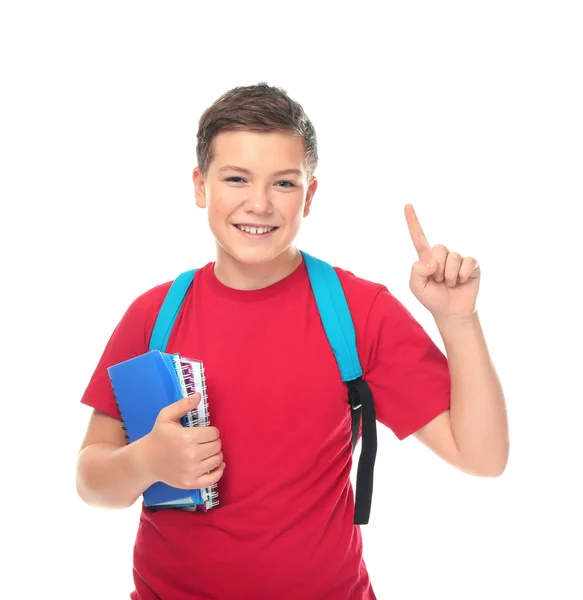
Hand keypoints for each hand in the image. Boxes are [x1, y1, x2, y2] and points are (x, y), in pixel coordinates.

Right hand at [142, 393, 224, 489]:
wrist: (146, 461)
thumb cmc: (158, 436)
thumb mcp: (166, 416)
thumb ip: (183, 405)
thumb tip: (198, 395)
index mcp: (186, 438)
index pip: (214, 433)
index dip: (212, 431)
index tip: (205, 432)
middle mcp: (190, 455)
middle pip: (217, 446)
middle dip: (214, 441)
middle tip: (205, 441)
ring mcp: (190, 471)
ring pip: (217, 460)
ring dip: (216, 454)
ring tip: (207, 451)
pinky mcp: (190, 483)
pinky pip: (214, 478)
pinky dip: (218, 471)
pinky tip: (216, 465)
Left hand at [405, 204, 480, 320]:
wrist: (450, 312)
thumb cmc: (432, 298)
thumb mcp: (416, 287)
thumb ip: (416, 272)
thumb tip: (431, 261)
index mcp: (426, 258)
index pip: (418, 237)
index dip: (412, 221)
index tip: (407, 205)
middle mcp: (442, 255)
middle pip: (439, 248)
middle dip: (437, 269)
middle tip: (439, 282)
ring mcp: (458, 258)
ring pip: (453, 257)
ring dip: (449, 276)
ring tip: (449, 284)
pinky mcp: (471, 265)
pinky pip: (467, 262)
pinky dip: (462, 275)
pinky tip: (461, 282)